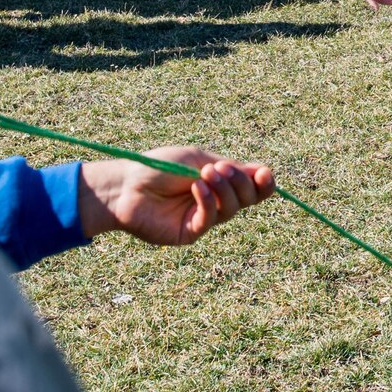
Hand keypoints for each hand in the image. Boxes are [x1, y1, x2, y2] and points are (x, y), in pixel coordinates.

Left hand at [78, 147, 275, 246]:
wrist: (126, 184)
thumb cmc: (158, 167)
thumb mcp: (197, 159)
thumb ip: (229, 168)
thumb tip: (262, 172)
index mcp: (220, 183)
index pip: (252, 188)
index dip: (263, 183)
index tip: (264, 173)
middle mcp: (215, 202)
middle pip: (247, 199)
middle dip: (240, 182)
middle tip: (220, 169)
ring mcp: (203, 219)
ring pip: (231, 210)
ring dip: (223, 189)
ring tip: (205, 174)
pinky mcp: (190, 233)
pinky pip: (210, 220)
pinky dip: (208, 202)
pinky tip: (196, 188)